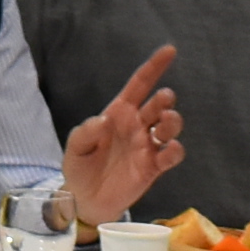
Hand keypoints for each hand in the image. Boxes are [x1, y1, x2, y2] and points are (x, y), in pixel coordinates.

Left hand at [61, 44, 185, 225]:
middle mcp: (137, 125)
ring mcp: (147, 146)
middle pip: (158, 105)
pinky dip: (174, 150)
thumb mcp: (75, 147)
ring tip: (165, 122)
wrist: (84, 199)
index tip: (170, 50)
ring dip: (173, 121)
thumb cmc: (80, 166)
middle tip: (164, 99)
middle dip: (165, 99)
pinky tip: (169, 148)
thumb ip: (85, 133)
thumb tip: (104, 121)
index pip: (140, 84)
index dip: (154, 67)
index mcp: (119, 113)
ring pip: (170, 127)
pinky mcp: (153, 167)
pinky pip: (170, 156)